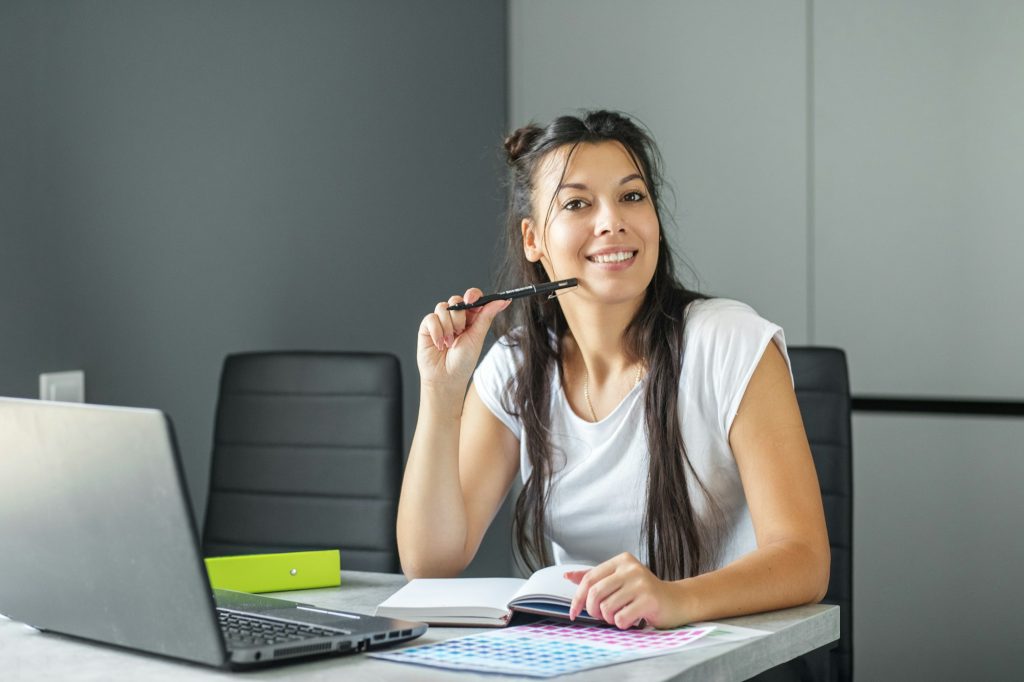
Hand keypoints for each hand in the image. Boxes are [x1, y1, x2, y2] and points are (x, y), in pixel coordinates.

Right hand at [417, 288, 509, 389]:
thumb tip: (502, 300)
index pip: (472, 298)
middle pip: (456, 300)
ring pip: (442, 308)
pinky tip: (439, 344)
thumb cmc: (463, 361)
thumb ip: (487, 316)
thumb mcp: (478, 337)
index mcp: (471, 318)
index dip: (472, 295)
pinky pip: (431, 318)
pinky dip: (437, 331)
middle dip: (459, 318)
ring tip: (449, 343)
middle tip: (460, 332)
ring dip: (448, 327)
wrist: (446, 378)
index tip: (471, 299)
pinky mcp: (427, 327)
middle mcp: (455, 317)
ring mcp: (440, 321)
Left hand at [564, 553, 683, 629]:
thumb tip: (568, 576)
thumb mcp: (619, 579)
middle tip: (601, 616)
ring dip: (610, 619)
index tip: (573, 612)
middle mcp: (630, 568)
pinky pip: (621, 618)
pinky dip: (622, 624)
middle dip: (593, 611)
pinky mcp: (649, 599)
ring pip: (607, 608)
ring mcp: (641, 583)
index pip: (589, 578)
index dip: (577, 598)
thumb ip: (596, 578)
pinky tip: (632, 619)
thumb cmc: (644, 593)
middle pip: (595, 593)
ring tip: (620, 615)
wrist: (677, 601)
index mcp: (621, 560)